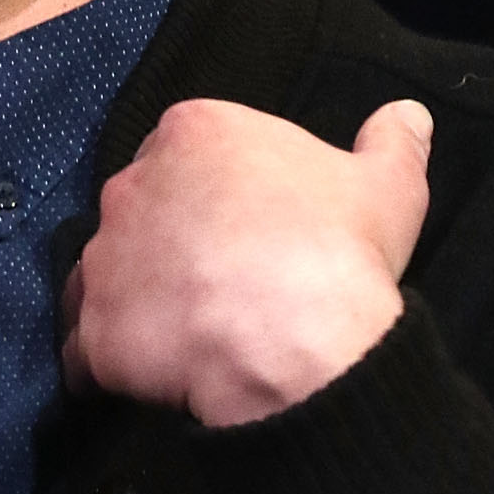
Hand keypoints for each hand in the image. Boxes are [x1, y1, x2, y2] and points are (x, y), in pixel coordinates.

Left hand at [60, 96, 432, 426]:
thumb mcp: (388, 187)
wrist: (296, 342)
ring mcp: (104, 259)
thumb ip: (392, 143)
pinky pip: (85, 348)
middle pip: (141, 210)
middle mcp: (131, 186)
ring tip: (183, 333)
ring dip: (132, 298)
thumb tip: (408, 116)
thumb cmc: (339, 252)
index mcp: (194, 133)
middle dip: (168, 242)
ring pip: (105, 274)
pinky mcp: (93, 331)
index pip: (188, 154)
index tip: (247, 229)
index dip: (216, 195)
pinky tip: (146, 377)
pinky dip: (106, 362)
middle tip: (219, 283)